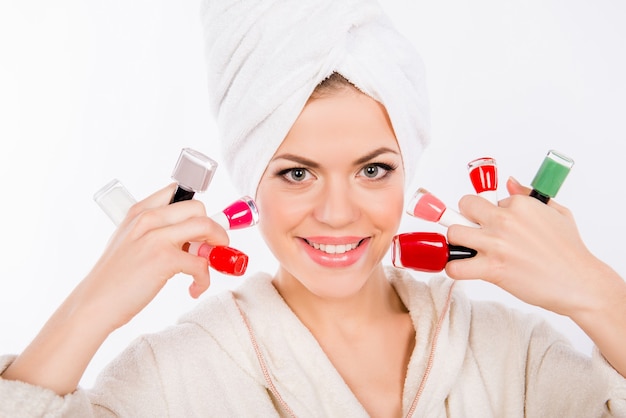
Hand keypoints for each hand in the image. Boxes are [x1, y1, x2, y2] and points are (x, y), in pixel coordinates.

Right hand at [75, 183, 229, 332]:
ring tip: (206, 267)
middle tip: (210, 248)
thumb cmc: (114, 279)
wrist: (94, 304)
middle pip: (198, 208)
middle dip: (213, 228)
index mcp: (140, 212)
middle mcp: (148, 219)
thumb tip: (191, 238)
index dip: (197, 210)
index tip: (203, 229)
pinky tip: (194, 289)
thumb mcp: (130, 242)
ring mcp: (156, 237)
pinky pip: (201, 263)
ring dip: (217, 247)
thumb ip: (156, 233)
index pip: (178, 192)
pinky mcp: (164, 259)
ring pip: (205, 226)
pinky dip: (204, 279)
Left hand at [445, 177, 614, 317]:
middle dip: (465, 219)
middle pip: (463, 207)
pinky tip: (463, 269)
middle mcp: (504, 220)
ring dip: (456, 243)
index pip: (486, 200)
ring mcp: (496, 244)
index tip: (493, 225)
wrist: (579, 282)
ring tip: (466, 250)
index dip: (487, 214)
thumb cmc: (569, 251)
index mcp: (519, 204)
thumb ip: (528, 195)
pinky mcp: (491, 268)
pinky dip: (454, 269)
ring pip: (453, 234)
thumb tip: (509, 183)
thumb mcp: (556, 212)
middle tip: (472, 233)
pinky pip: (455, 266)